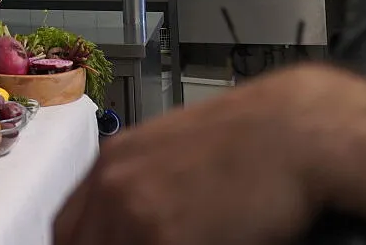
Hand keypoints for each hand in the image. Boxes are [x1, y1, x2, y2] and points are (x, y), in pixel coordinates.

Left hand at [53, 64, 365, 244]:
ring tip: (185, 242)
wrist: (298, 130)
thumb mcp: (175, 154)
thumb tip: (135, 225)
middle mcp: (114, 186)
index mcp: (112, 163)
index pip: (68, 229)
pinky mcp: (166, 238)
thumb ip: (141, 189)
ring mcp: (135, 214)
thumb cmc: (253, 140)